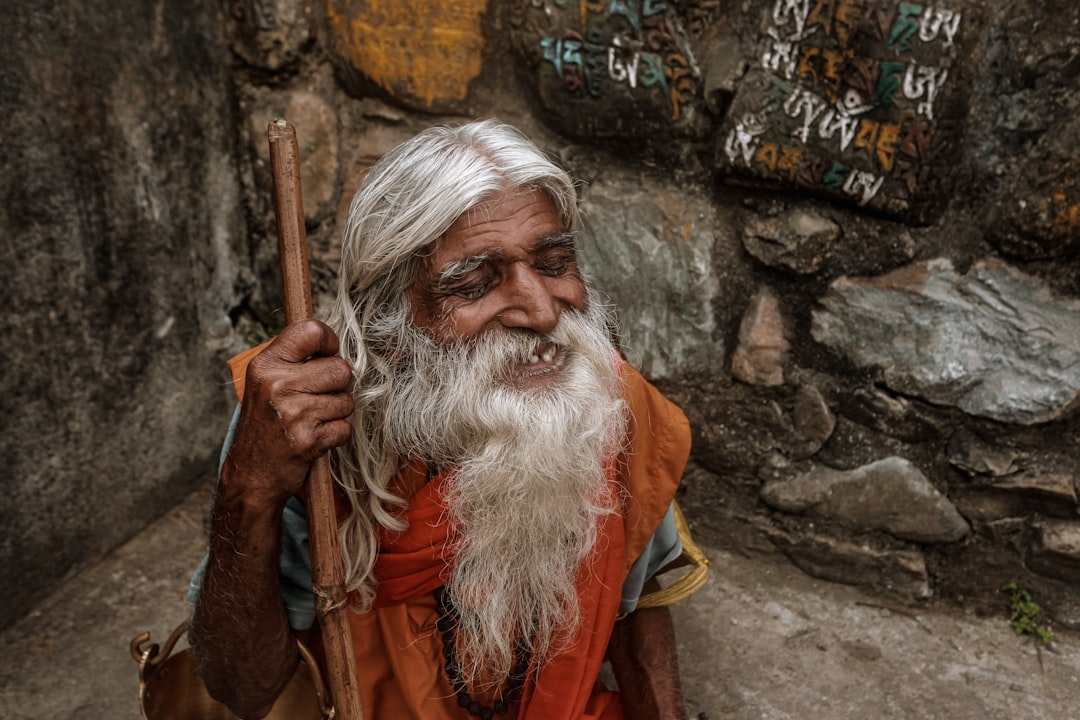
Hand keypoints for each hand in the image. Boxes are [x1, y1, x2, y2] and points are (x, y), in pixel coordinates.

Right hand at [222, 319, 354, 506]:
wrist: (250, 475)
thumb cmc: (265, 425)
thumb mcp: (266, 382)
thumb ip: (296, 360)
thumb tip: (336, 344)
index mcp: (267, 364)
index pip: (312, 331)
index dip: (329, 341)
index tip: (326, 355)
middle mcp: (278, 385)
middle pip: (340, 368)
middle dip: (337, 385)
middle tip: (316, 398)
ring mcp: (293, 413)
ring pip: (346, 400)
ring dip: (336, 413)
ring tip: (312, 420)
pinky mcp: (308, 440)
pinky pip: (345, 428)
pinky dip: (336, 435)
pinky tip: (314, 438)